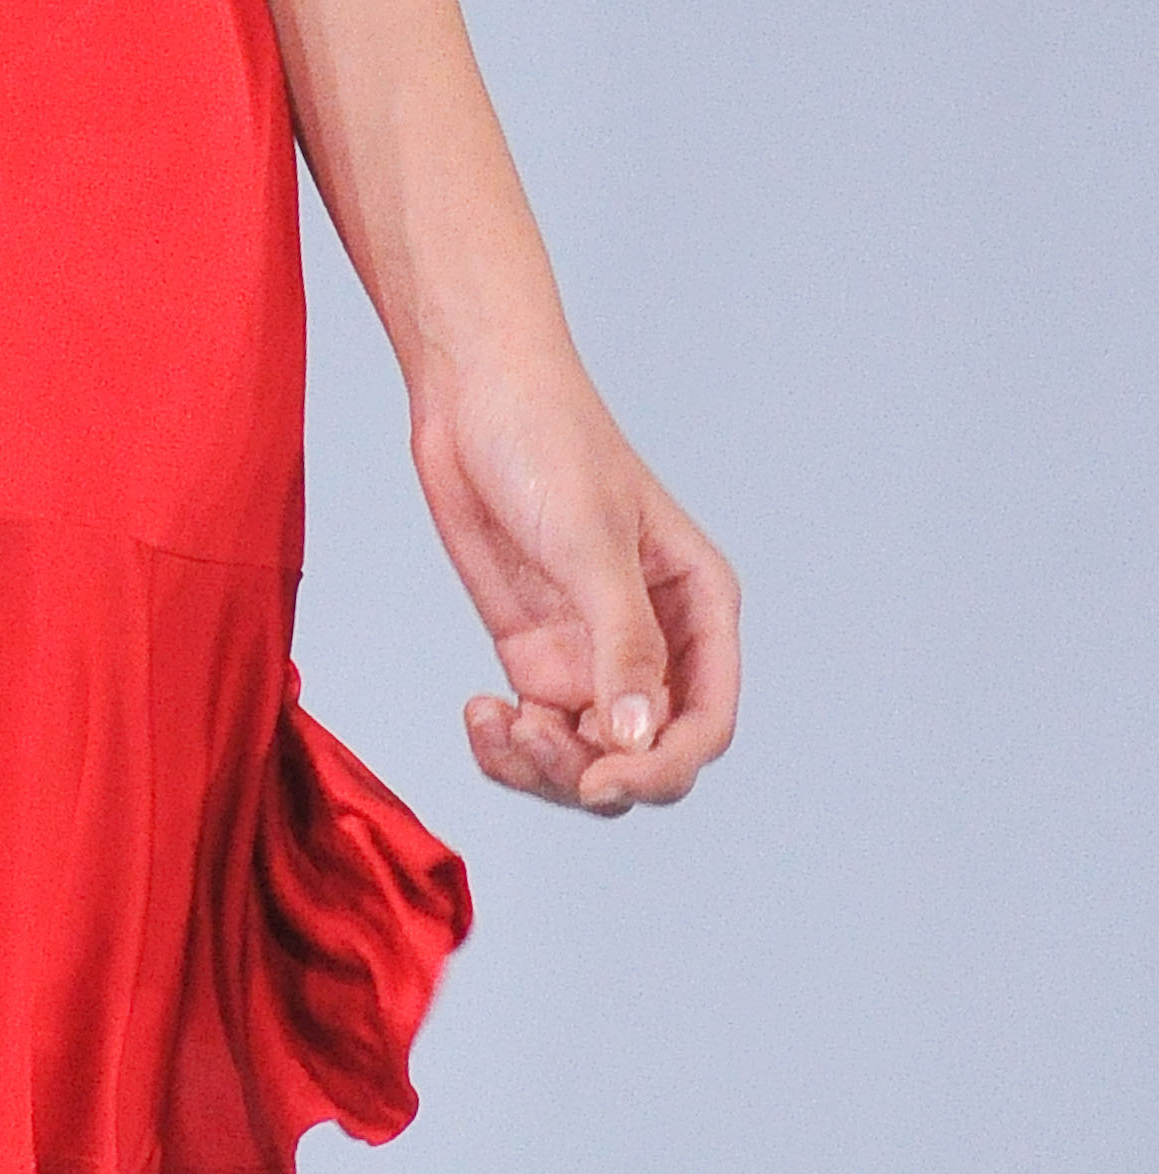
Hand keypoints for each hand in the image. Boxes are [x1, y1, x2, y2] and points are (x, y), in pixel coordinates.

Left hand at [410, 349, 740, 814]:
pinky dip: (508, 748)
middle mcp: (653, 642)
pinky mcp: (534, 652)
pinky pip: (536, 735)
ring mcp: (591, 652)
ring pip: (589, 759)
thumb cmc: (548, 439)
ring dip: (545, 766)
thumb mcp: (591, 541)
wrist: (470, 392)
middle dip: (594, 772)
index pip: (704, 724)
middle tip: (533, 738)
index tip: (603, 781)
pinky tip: (479, 716)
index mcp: (698, 607)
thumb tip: (637, 741)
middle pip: (646, 758)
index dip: (662, 769)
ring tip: (496, 723)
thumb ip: (622, 643)